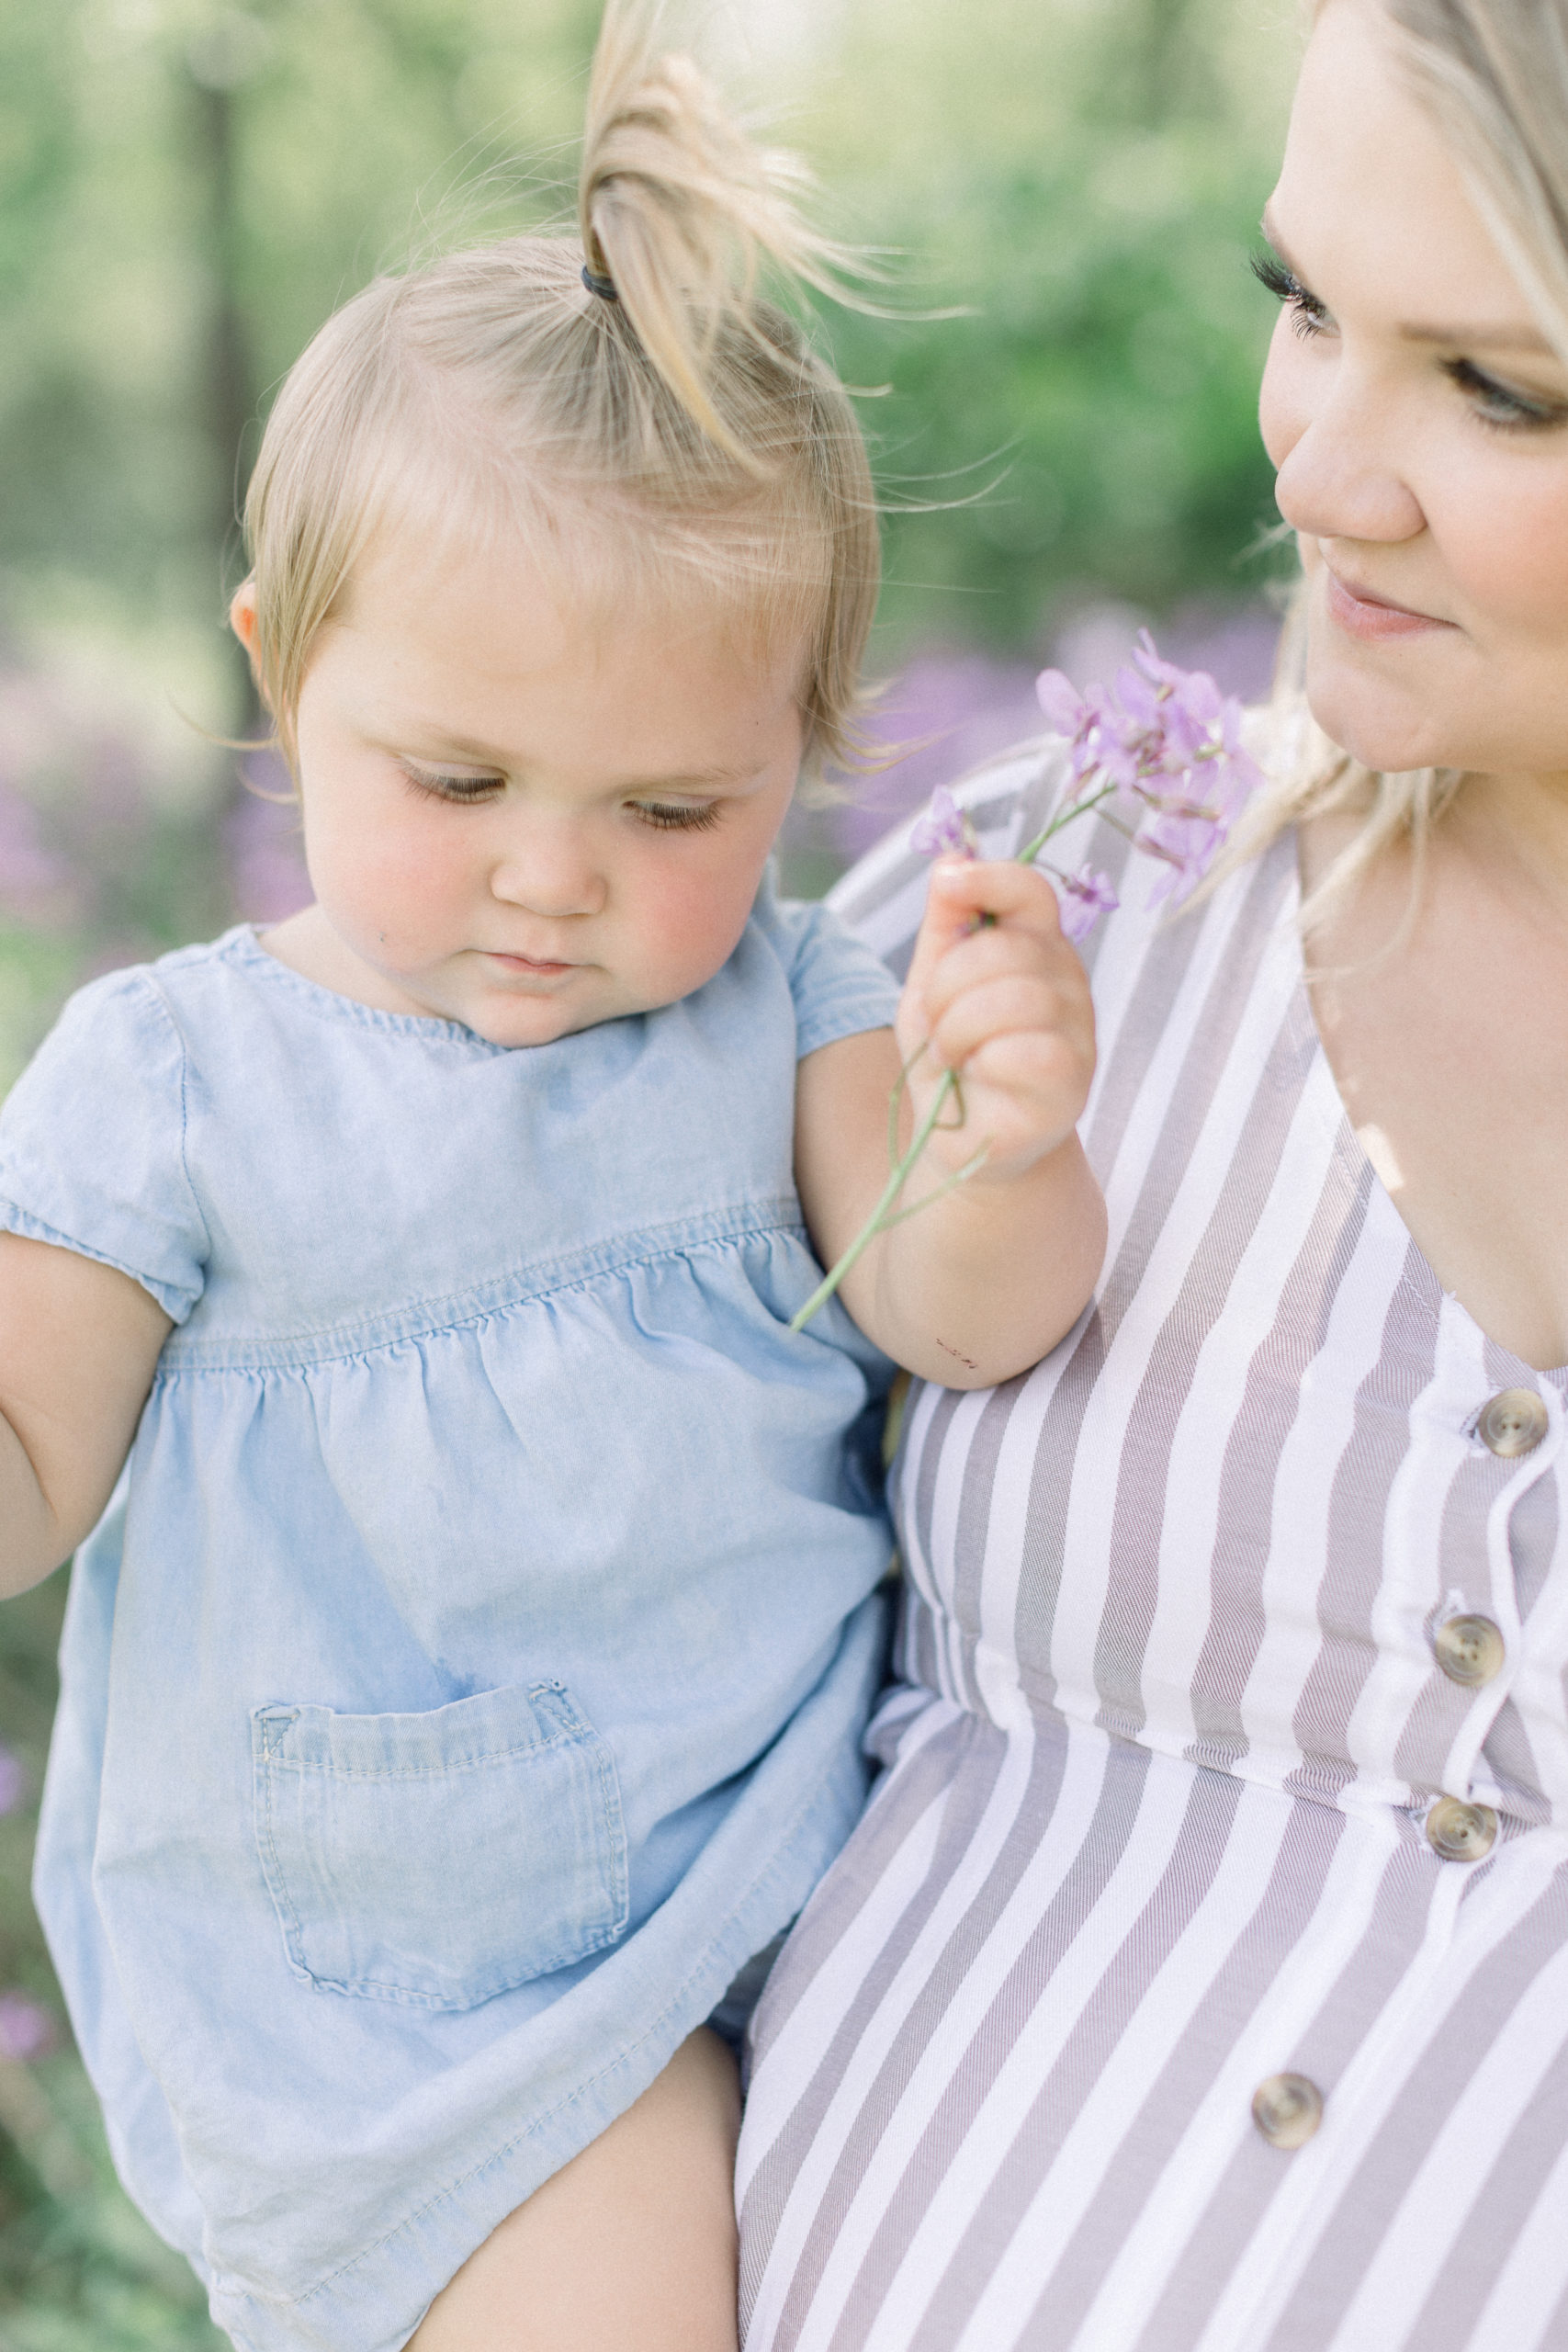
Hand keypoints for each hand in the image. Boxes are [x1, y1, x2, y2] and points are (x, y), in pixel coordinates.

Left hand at [895, 857, 1095, 1187]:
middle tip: (935, 1025)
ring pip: (1016, 999)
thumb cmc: (950, 1056)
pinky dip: (983, 1062)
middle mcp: (1068, 982)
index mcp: (1037, 948)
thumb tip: (949, 860)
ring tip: (949, 1054)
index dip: (991, 877)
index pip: (1031, 891)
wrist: (961, 1137)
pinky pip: (1027, 1051)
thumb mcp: (932, 984)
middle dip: (947, 985)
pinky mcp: (1072, 1084)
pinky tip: (976, 1078)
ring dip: (958, 1028)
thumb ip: (945, 926)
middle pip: (1006, 949)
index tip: (949, 885)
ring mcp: (1078, 1033)